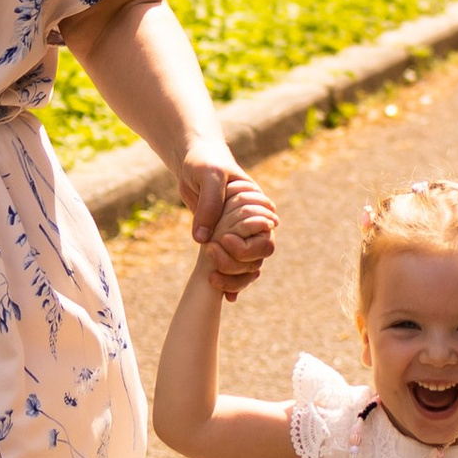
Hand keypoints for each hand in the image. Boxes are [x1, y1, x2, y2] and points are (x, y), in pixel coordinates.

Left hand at [183, 153, 277, 299]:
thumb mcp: (209, 176)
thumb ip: (209, 205)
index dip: (248, 247)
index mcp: (257, 208)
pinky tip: (223, 296)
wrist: (192, 161)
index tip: (222, 240)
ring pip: (246, 266)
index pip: (265, 237)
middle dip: (236, 265)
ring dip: (231, 277)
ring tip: (211, 281)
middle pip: (257, 257)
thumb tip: (202, 240)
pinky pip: (230, 265)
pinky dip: (228, 281)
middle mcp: (252, 224)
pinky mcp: (222, 239)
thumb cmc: (206, 162)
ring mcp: (238, 234)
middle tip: (210, 255)